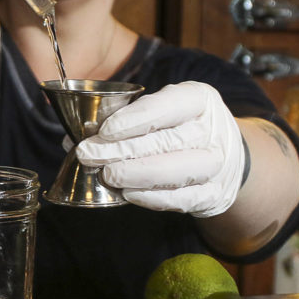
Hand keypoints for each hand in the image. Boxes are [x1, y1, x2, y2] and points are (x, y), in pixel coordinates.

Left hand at [74, 81, 245, 217]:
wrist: (223, 157)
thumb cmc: (178, 128)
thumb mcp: (162, 109)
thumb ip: (126, 119)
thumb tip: (74, 137)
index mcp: (200, 100)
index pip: (170, 105)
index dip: (137, 118)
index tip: (104, 130)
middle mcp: (214, 131)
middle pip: (169, 140)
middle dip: (123, 149)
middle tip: (88, 155)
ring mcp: (217, 165)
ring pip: (179, 171)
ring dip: (137, 174)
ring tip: (106, 175)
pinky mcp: (214, 195)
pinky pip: (184, 199)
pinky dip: (153, 197)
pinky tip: (128, 194)